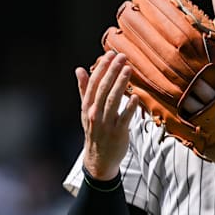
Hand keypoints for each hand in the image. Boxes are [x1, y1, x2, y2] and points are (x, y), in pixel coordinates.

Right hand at [77, 51, 138, 179]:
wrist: (99, 160)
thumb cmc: (95, 131)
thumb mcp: (86, 111)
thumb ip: (84, 89)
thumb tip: (79, 69)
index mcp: (87, 107)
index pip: (93, 84)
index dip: (101, 68)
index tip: (110, 54)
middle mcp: (95, 114)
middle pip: (103, 89)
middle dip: (112, 71)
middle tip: (121, 56)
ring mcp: (106, 124)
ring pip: (113, 101)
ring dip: (121, 84)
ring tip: (128, 69)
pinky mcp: (118, 133)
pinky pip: (124, 118)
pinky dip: (129, 107)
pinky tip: (135, 96)